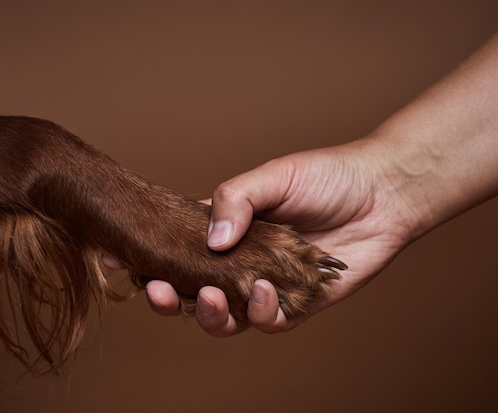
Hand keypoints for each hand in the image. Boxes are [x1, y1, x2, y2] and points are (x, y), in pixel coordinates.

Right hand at [147, 139, 419, 335]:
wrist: (382, 193)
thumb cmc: (326, 177)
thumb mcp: (273, 176)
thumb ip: (235, 200)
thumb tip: (212, 241)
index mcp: (225, 229)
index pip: (174, 246)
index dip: (145, 256)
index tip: (116, 258)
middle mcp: (239, 262)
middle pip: (190, 291)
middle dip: (168, 297)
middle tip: (159, 290)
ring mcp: (264, 285)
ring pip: (223, 317)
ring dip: (209, 314)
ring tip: (213, 296)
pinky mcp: (296, 304)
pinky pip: (268, 321)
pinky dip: (261, 312)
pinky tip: (265, 291)